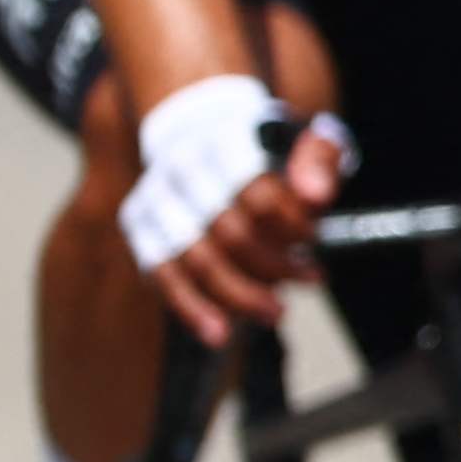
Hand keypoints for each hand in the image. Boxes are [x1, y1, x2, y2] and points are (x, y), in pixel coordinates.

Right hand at [125, 73, 347, 342]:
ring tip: (276, 313)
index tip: (316, 239)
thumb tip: (316, 197)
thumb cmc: (270, 142)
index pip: (258, 193)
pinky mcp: (142, 228)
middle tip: (312, 280)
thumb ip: (318, 158)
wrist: (206, 128)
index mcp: (224, 140)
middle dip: (273, 264)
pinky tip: (218, 332)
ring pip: (194, 259)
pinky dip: (189, 307)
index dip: (290, 224)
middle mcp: (181, 169)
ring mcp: (156, 200)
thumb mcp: (306, 134)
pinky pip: (162, 275)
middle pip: (228, 231)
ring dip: (237, 293)